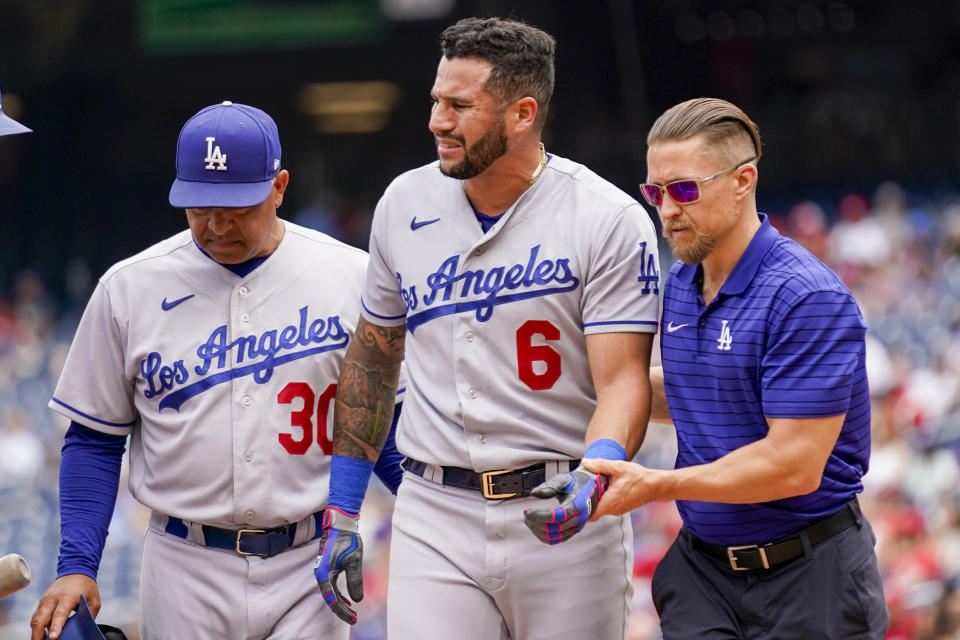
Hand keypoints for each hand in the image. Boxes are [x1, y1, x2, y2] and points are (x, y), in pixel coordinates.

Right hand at [30, 574, 98, 639]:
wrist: (76, 571)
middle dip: (38, 634)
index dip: (55, 627)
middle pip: (40, 618)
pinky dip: (37, 627)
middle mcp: (53, 599)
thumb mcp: (94, 600)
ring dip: (35, 632)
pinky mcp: (42, 602)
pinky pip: (36, 617)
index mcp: (67, 597)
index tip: (53, 638)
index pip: (59, 614)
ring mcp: (45, 600)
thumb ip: (89, 615)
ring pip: (36, 619)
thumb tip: (83, 629)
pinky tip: (41, 635)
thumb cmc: (86, 587)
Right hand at [313, 508, 363, 624]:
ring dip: (340, 603)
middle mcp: (320, 574)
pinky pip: (331, 586)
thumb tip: (357, 600)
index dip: (342, 611)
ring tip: (352, 611)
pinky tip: (347, 598)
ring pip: (330, 593)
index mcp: (324, 574)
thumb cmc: (347, 540)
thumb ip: (355, 580)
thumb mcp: (354, 561)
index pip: (332, 600)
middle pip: (330, 598)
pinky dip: (339, 594)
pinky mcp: (326, 568)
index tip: (353, 618)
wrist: (340, 524)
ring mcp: (322, 571)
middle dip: (342, 610)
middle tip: (354, 618)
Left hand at [523, 467, 607, 544]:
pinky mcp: (573, 531)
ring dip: (539, 531)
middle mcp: (579, 518)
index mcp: (577, 504)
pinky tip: (537, 528)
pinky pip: (558, 539)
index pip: (557, 515)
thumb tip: (534, 493)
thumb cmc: (575, 483)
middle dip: (536, 523)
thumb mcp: (563, 479)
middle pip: (555, 527)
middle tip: (526, 515)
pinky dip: (545, 536)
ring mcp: (577, 526)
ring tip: (529, 521)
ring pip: (555, 536)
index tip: (527, 512)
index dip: (540, 516)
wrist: (590, 489)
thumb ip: (549, 486)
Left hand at [581, 458, 659, 520]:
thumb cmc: (639, 478)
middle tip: (578, 490)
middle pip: (593, 511)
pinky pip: (607, 506)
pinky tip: (602, 488)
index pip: (590, 514)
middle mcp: (613, 509)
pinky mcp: (621, 507)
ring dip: (594, 499)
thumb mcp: (618, 467)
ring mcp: (617, 510)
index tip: (573, 502)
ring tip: (590, 486)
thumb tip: (585, 463)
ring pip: (600, 508)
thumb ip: (600, 465)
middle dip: (585, 502)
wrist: (656, 485)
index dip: (580, 510)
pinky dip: (602, 499)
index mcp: (610, 502)